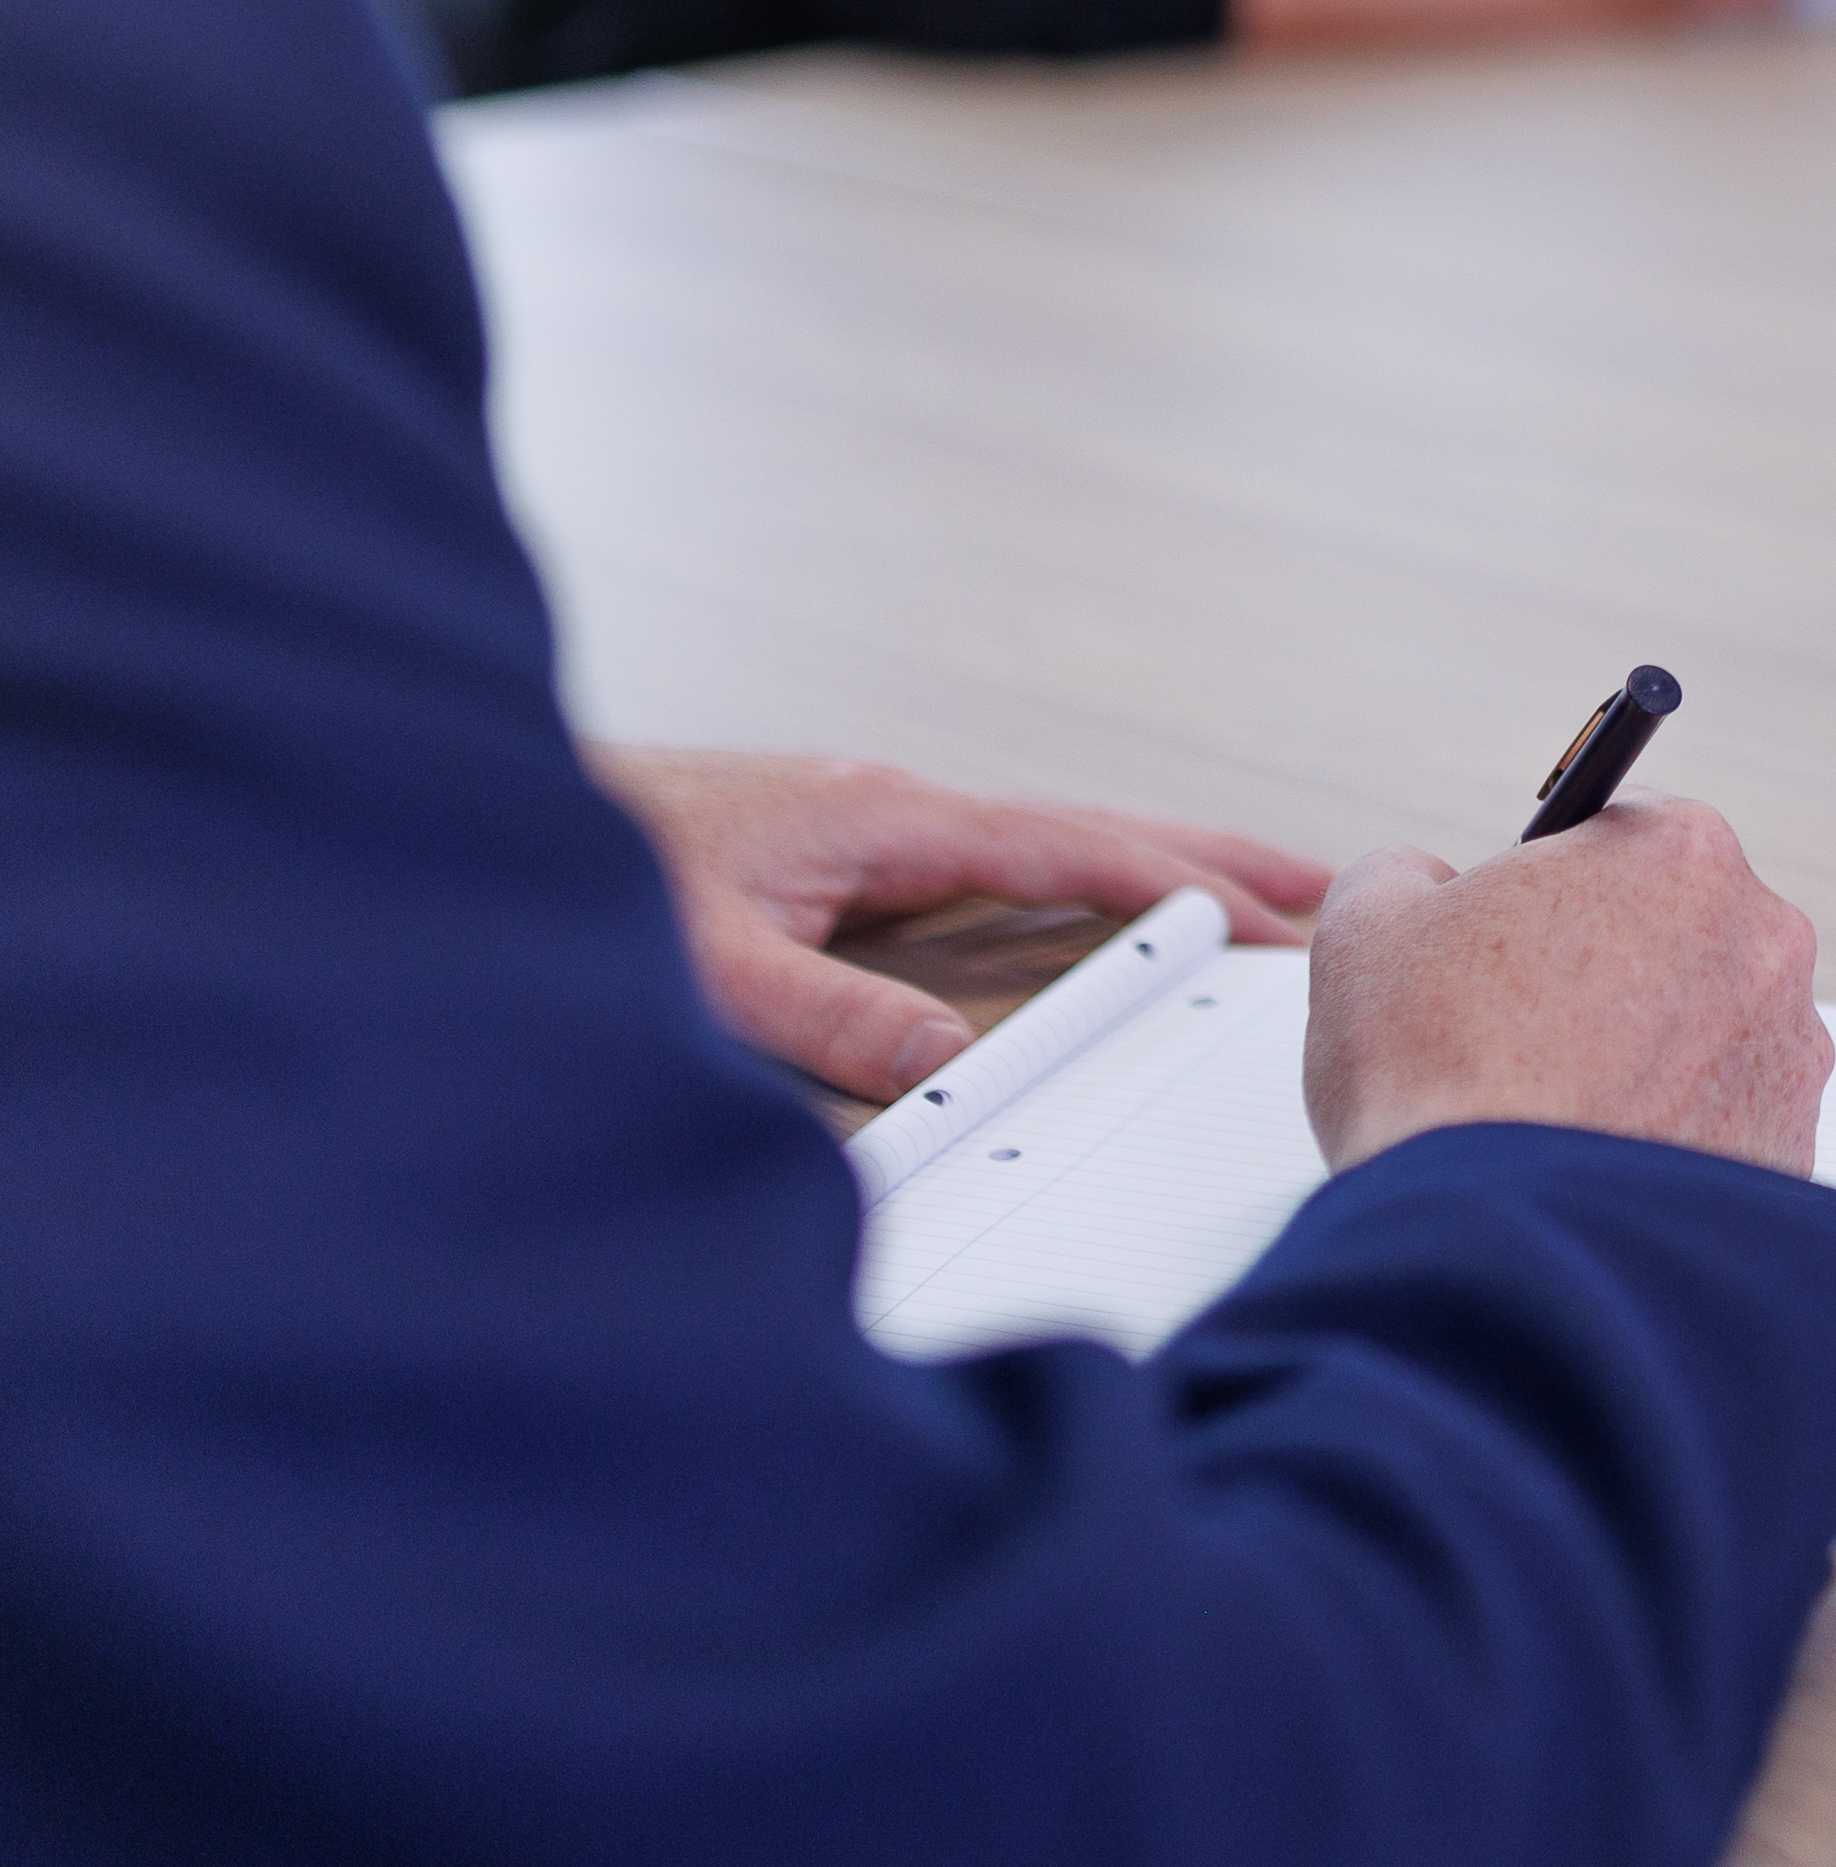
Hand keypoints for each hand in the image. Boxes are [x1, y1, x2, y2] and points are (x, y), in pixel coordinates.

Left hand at [586, 747, 1331, 1100]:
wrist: (483, 817)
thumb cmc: (587, 873)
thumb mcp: (705, 968)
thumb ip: (830, 1018)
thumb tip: (949, 1061)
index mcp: (888, 817)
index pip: (1071, 850)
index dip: (1181, 886)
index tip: (1276, 916)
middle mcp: (895, 805)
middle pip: (1090, 827)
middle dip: (1212, 854)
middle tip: (1322, 883)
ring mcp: (875, 818)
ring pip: (1050, 840)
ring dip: (1155, 862)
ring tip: (1248, 897)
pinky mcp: (846, 845)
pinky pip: (1001, 859)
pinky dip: (1081, 876)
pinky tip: (1099, 908)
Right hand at [1301, 789, 1830, 1176]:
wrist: (1493, 1246)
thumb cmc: (1438, 1079)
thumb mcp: (1367, 925)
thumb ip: (1405, 873)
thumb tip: (1423, 887)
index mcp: (1681, 851)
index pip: (1626, 833)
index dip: (1560, 881)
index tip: (1527, 923)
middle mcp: (1765, 941)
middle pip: (1681, 932)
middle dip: (1613, 968)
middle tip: (1527, 1027)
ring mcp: (1792, 1054)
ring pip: (1712, 1032)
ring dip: (1651, 1055)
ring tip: (1557, 1105)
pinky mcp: (1794, 1153)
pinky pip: (1728, 1125)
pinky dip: (1675, 1138)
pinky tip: (1598, 1161)